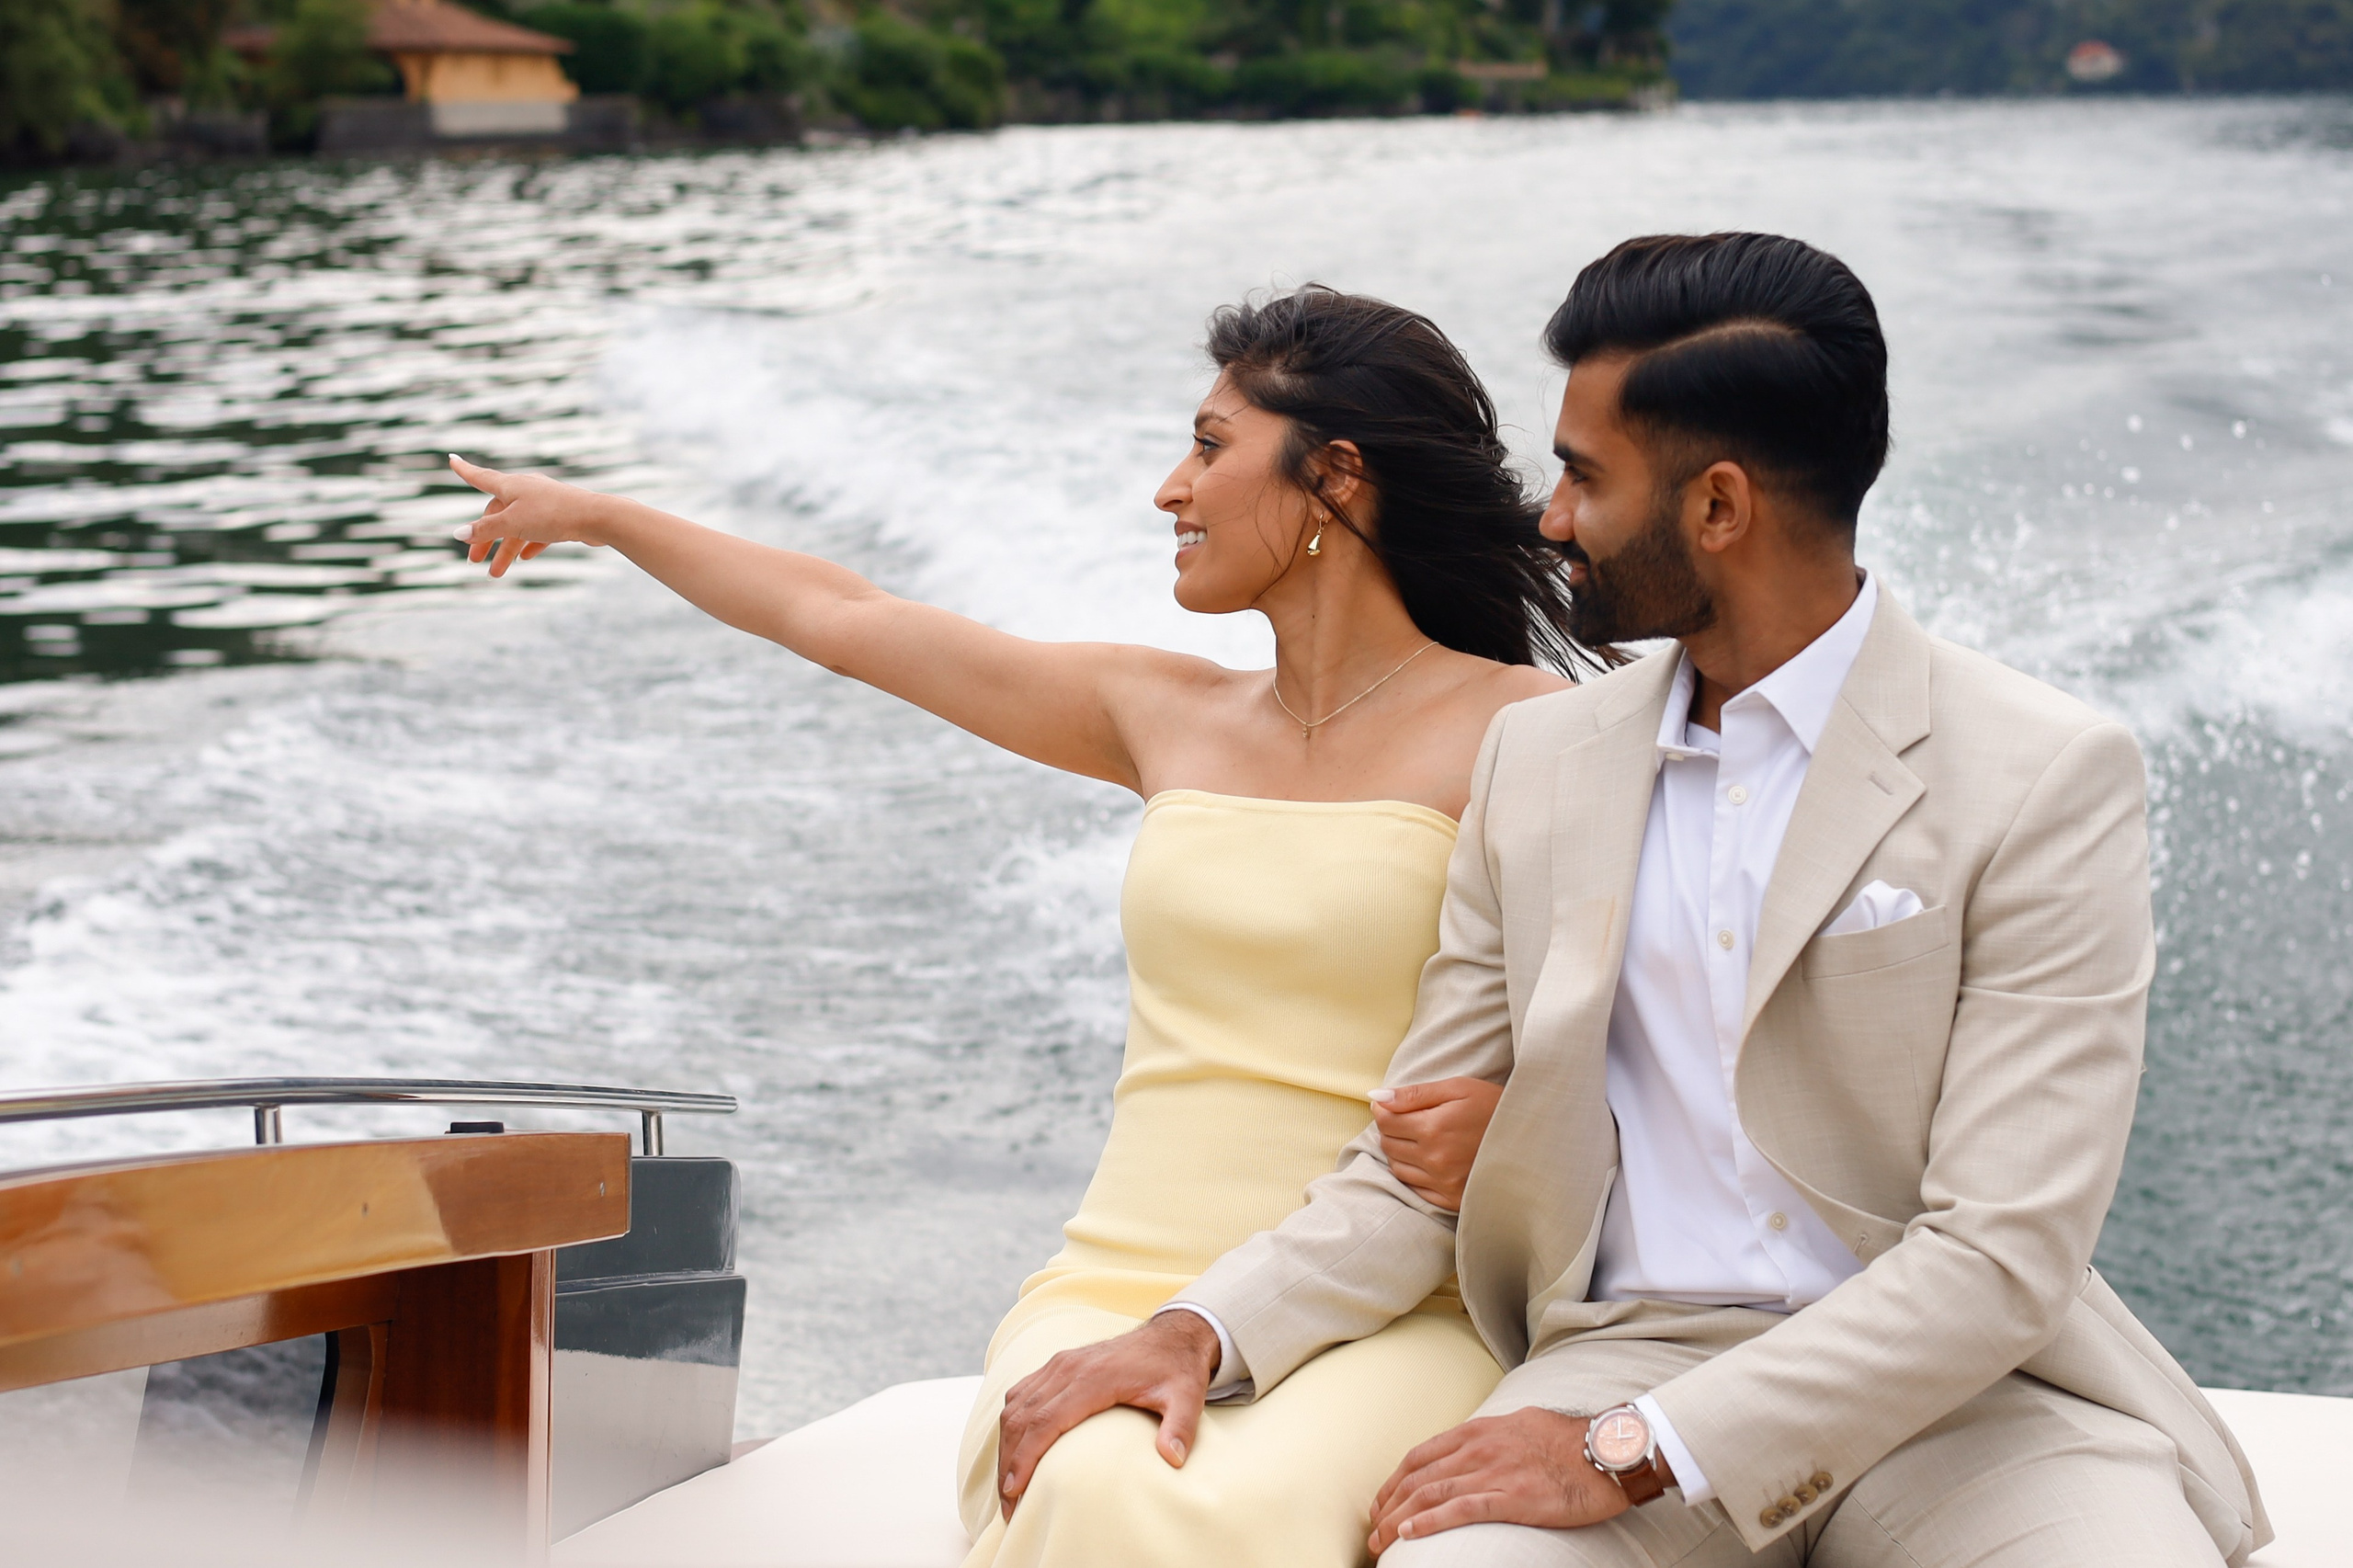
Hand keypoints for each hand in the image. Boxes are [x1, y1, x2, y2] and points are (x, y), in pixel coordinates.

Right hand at [448, 454, 616, 577]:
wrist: (597, 517)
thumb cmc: (553, 515)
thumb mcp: (513, 523)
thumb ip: (485, 529)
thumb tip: (458, 534)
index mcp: (511, 485)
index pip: (481, 477)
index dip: (465, 470)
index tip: (452, 460)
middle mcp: (526, 490)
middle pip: (497, 513)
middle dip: (484, 538)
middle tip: (474, 561)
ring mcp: (544, 503)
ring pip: (517, 527)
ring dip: (506, 549)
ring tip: (497, 573)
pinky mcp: (560, 517)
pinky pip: (538, 531)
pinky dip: (529, 544)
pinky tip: (525, 558)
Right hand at [995, 1309, 1219, 1520]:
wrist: (1173, 1336)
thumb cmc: (1176, 1370)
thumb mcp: (1187, 1398)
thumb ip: (1180, 1428)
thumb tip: (1173, 1459)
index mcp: (1093, 1378)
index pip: (1045, 1420)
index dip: (1025, 1458)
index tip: (1014, 1492)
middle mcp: (1068, 1368)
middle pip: (1021, 1417)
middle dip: (1009, 1463)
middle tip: (1008, 1505)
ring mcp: (1060, 1364)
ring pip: (1015, 1405)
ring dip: (1006, 1445)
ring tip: (1008, 1485)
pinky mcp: (1058, 1365)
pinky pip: (1021, 1393)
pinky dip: (1012, 1423)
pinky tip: (1014, 1449)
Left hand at [1368, 1408, 1645, 1554]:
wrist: (1606, 1450)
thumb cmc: (1567, 1440)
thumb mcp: (1518, 1425)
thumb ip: (1489, 1437)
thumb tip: (1470, 1447)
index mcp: (1477, 1431)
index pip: (1419, 1457)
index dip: (1394, 1482)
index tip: (1381, 1503)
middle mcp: (1477, 1449)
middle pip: (1417, 1479)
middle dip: (1388, 1506)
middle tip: (1372, 1531)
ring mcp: (1493, 1473)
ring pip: (1430, 1495)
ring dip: (1398, 1520)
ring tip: (1380, 1542)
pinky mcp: (1512, 1498)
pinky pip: (1460, 1510)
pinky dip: (1429, 1522)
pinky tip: (1409, 1534)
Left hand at [1372, 1077, 1502, 1210]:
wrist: (1532, 1139)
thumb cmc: (1495, 1106)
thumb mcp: (1458, 1088)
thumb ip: (1414, 1094)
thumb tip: (1376, 1098)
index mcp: (1433, 1128)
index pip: (1385, 1121)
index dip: (1384, 1110)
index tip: (1392, 1105)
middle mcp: (1435, 1159)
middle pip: (1388, 1145)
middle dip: (1391, 1130)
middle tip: (1409, 1119)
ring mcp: (1443, 1182)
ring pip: (1397, 1168)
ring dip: (1400, 1152)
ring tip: (1420, 1138)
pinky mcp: (1452, 1199)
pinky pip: (1415, 1188)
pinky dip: (1413, 1173)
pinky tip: (1428, 1159)